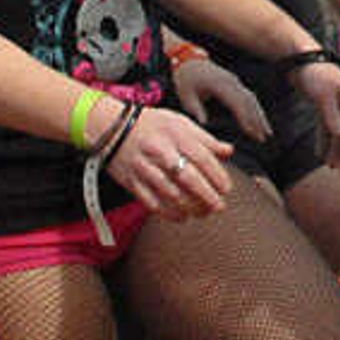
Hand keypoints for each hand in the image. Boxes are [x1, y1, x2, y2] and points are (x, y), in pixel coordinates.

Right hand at [105, 101, 240, 219]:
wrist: (111, 127)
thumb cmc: (152, 125)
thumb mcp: (180, 122)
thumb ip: (205, 139)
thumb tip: (229, 151)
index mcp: (175, 134)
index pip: (202, 158)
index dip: (217, 176)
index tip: (226, 188)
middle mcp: (160, 151)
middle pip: (188, 178)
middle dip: (206, 196)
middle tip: (219, 206)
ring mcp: (144, 168)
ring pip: (170, 194)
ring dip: (190, 207)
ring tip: (203, 213)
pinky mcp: (131, 182)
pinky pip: (151, 203)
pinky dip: (169, 213)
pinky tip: (182, 216)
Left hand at [169, 51, 270, 144]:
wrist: (187, 60)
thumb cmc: (185, 79)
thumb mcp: (185, 95)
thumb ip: (196, 110)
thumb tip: (204, 124)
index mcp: (220, 85)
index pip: (237, 104)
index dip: (246, 119)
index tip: (252, 134)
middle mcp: (231, 82)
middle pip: (249, 102)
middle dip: (258, 120)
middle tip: (264, 138)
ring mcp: (234, 81)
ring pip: (252, 99)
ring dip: (260, 115)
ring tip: (267, 132)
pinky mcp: (234, 82)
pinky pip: (248, 96)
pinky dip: (255, 109)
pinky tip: (259, 119)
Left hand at [299, 56, 339, 173]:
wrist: (299, 59)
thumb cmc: (314, 75)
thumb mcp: (323, 97)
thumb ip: (332, 117)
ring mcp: (336, 103)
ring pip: (339, 130)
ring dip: (335, 148)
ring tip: (329, 164)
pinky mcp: (324, 104)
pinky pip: (327, 125)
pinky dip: (324, 139)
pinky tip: (319, 152)